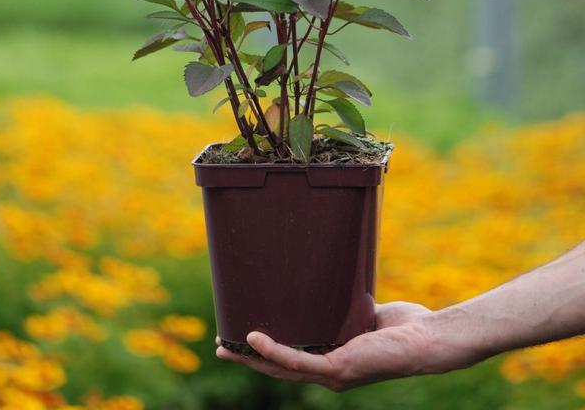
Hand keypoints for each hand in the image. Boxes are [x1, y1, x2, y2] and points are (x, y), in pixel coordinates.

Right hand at [216, 302, 449, 391]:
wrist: (429, 339)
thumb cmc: (407, 326)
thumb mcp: (367, 312)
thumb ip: (348, 304)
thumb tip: (333, 277)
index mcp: (334, 360)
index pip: (292, 360)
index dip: (265, 352)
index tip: (242, 337)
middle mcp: (330, 372)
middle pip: (279, 368)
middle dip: (247, 357)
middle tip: (222, 344)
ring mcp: (333, 373)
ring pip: (281, 368)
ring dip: (251, 356)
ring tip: (227, 343)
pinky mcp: (339, 367)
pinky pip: (298, 360)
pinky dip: (274, 350)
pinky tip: (253, 338)